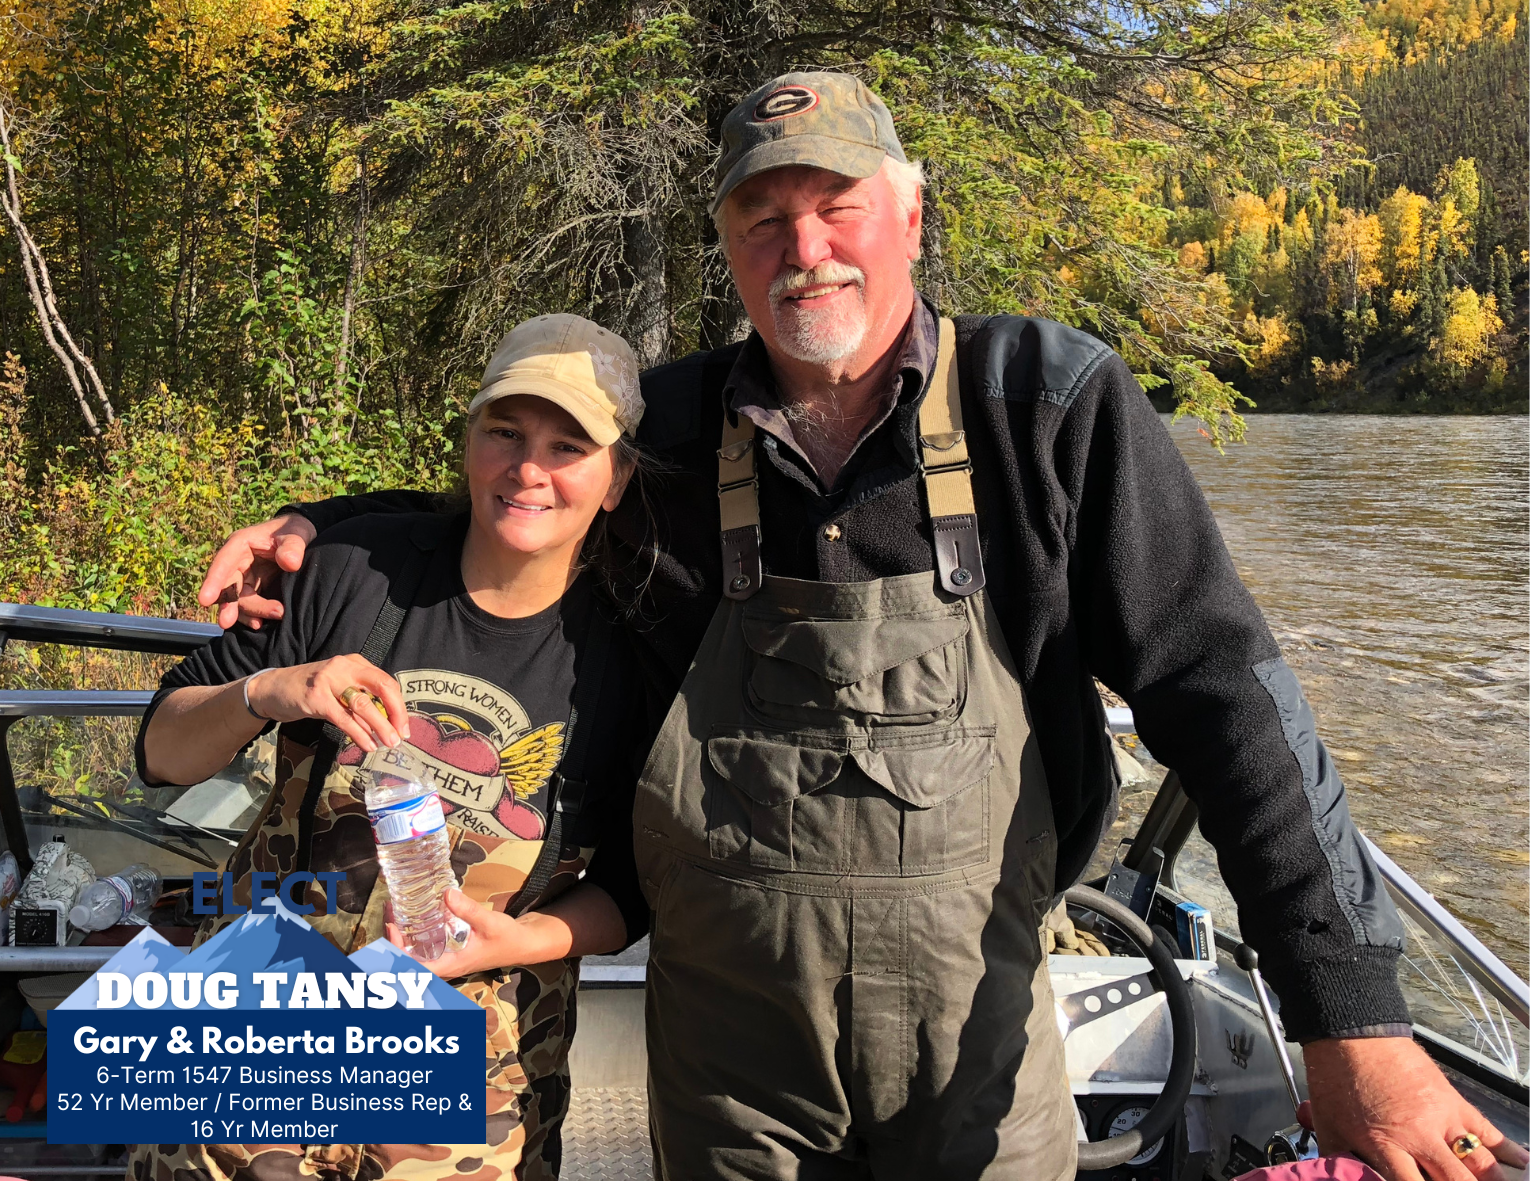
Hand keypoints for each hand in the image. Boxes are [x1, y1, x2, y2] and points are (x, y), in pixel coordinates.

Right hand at [198, 514, 316, 628]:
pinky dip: (251, 615)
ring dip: (247, 612)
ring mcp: (243, 578)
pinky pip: (247, 606)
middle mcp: (236, 563)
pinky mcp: (253, 589)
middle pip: (228, 586)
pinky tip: (259, 624)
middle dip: (227, 604)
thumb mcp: (296, 535)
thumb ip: (293, 547)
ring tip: (260, 623)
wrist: (300, 538)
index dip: (214, 581)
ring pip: (237, 599)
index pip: (223, 563)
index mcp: (240, 545)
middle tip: (226, 622)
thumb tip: (291, 563)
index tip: (205, 600)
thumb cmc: (293, 531)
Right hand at [246, 654, 409, 752]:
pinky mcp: (316, 698)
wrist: (272, 689)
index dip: (399, 706)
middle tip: (401, 735)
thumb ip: (361, 702)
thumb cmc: (311, 690)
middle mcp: (344, 667)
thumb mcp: (339, 689)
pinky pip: (344, 718)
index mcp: (355, 663)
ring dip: (380, 726)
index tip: (404, 727)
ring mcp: (329, 680)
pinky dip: (359, 733)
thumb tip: (387, 725)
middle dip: (396, 713)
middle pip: (381, 687)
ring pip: (363, 704)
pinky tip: (368, 745)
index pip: (386, 682)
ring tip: (389, 743)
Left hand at [388, 890, 561, 978]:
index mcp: (451, 965)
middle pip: (409, 961)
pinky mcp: (451, 949)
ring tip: (394, 911)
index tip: (393, 928)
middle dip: (394, 939)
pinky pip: (426, 946)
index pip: (415, 968)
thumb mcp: (489, 923)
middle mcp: (445, 964)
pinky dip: (415, 933)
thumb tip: (447, 894)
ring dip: (402, 936)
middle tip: (389, 911)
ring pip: (415, 953)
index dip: (398, 952)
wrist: (523, 944)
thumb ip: (469, 910)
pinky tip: (413, 916)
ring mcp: (447, 958)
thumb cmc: (508, 938)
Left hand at [1305, 1036, 1529, 1180]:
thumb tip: (1342, 1180)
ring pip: (1481, 1165)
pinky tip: (1521, 1163)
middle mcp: (1420, 1138)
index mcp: (1386, 1147)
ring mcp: (1443, 1118)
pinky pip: (1488, 1131)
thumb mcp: (1329, 1127)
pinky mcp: (1455, 1100)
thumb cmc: (1335, 1080)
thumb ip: (1342, 1161)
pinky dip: (1508, 1150)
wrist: (1351, 1034)